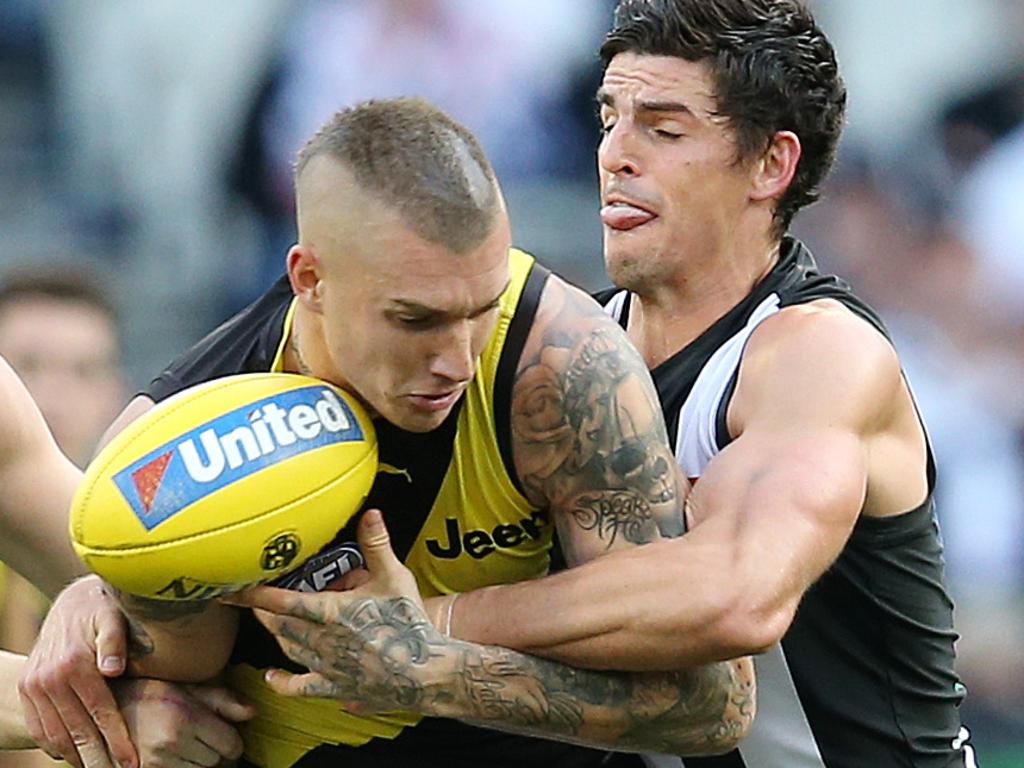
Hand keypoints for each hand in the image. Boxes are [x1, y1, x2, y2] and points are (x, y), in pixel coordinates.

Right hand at [18, 575, 136, 767]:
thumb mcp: (113, 615)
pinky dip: (55, 745)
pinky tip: (74, 756)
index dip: (117, 739)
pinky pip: (39, 726)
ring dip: (77, 757)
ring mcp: (35, 685)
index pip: (100, 711)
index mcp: (75, 662)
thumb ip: (115, 640)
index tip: (133, 762)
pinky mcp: (27, 688)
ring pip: (56, 733)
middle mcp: (50, 677)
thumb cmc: (103, 609)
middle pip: (77, 729)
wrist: (71, 601)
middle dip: (99, 758)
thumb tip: (113, 669)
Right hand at [113, 679, 254, 767]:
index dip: (234, 742)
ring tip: (186, 744)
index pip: (231, 744)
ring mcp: (156, 762)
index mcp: (186, 717)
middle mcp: (171, 742)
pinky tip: (177, 755)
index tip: (227, 736)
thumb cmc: (152, 695)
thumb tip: (253, 712)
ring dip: (199, 762)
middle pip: (217, 761)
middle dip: (216, 750)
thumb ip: (224, 701)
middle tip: (202, 737)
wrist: (107, 708)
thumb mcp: (190, 689)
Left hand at [224, 509, 446, 714]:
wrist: (423, 671)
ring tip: (268, 621)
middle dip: (261, 611)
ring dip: (274, 634)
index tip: (229, 589)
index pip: (280, 600)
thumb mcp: (394, 578)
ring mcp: (324, 666)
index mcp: (328, 611)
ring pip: (286, 648)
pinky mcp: (334, 687)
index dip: (252, 594)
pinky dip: (282, 682)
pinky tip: (273, 677)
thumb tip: (369, 513)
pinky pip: (299, 687)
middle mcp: (319, 640)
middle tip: (249, 599)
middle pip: (277, 624)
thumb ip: (377, 544)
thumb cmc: (408, 624)